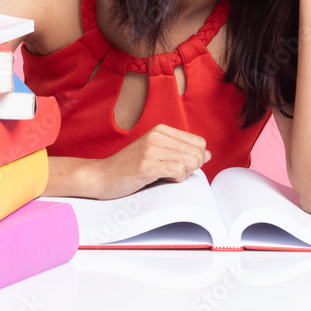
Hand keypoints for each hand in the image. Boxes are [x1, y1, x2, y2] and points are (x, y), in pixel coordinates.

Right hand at [91, 124, 210, 199]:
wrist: (102, 176)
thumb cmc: (129, 168)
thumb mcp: (156, 153)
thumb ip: (181, 152)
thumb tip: (208, 154)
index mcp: (161, 130)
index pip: (199, 143)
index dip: (195, 158)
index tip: (179, 166)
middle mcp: (157, 135)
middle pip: (197, 154)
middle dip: (190, 168)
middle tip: (171, 174)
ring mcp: (151, 149)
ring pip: (191, 162)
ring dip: (183, 175)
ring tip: (165, 177)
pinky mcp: (147, 165)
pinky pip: (179, 172)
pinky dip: (176, 180)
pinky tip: (162, 180)